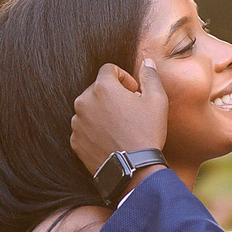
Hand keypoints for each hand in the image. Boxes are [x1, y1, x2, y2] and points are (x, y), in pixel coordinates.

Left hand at [70, 60, 169, 176]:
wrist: (133, 169)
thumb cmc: (146, 132)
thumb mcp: (157, 100)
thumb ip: (150, 76)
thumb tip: (146, 62)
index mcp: (102, 87)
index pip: (109, 69)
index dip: (124, 77)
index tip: (133, 92)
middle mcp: (83, 101)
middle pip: (98, 89)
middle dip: (112, 95)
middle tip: (129, 111)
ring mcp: (77, 122)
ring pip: (89, 108)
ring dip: (103, 112)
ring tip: (120, 127)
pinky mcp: (75, 141)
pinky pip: (84, 127)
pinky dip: (95, 129)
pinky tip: (111, 139)